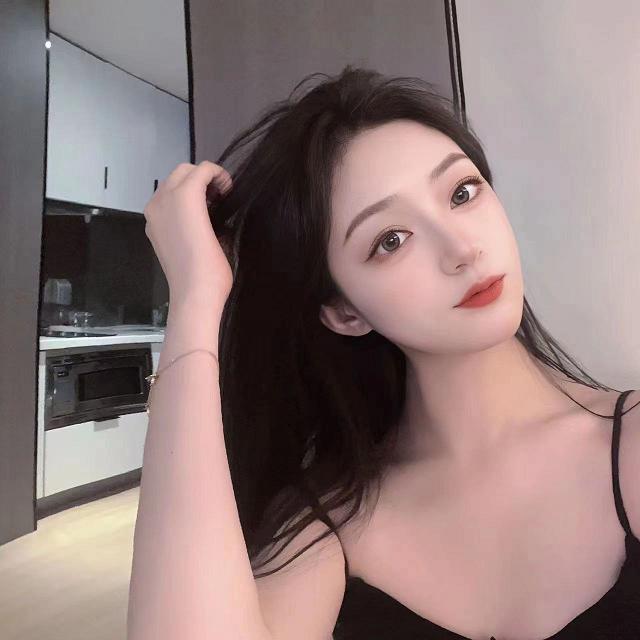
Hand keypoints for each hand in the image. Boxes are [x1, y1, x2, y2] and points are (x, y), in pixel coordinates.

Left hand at [143, 161, 232, 307]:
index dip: (220, 175)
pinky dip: (177, 202)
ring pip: (170, 185)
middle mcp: (163, 199)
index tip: (230, 191)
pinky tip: (192, 220)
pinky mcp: (151, 228)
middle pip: (182, 171)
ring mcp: (153, 214)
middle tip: (220, 195)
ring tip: (207, 206)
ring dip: (188, 187)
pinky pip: (163, 203)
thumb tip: (215, 205)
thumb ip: (217, 207)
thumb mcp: (224, 230)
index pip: (202, 170)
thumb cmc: (214, 266)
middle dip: (202, 177)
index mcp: (184, 196)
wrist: (193, 295)